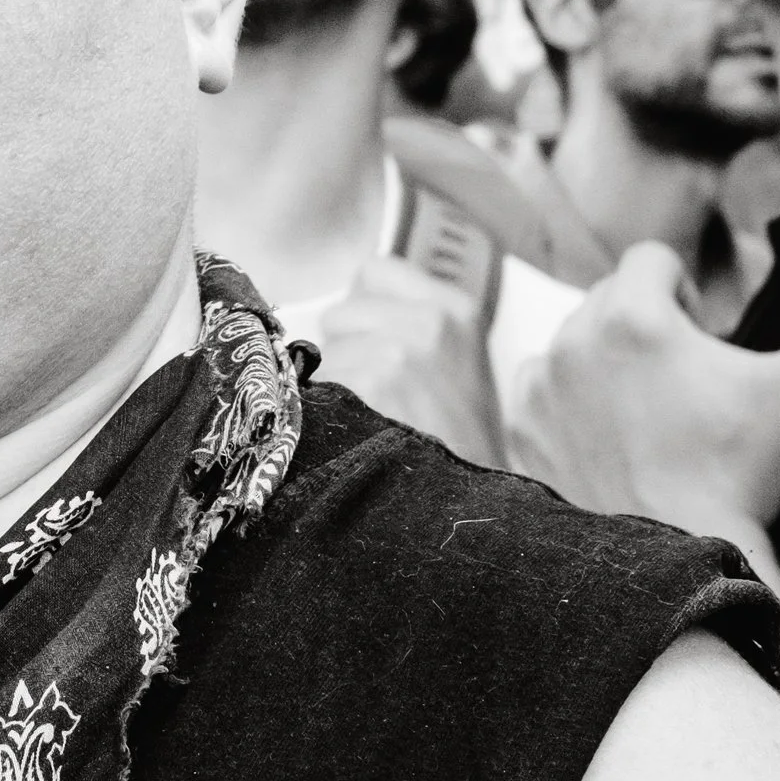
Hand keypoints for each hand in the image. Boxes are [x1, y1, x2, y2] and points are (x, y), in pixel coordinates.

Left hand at [310, 253, 509, 470]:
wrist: (468, 508)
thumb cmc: (460, 444)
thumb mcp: (460, 369)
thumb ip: (414, 326)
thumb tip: (347, 311)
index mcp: (455, 309)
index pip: (373, 273)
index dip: (364, 310)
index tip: (374, 340)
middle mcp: (428, 322)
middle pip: (340, 313)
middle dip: (346, 348)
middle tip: (377, 394)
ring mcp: (396, 353)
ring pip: (322, 352)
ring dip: (332, 384)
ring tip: (371, 418)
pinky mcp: (364, 386)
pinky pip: (312, 386)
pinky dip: (320, 410)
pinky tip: (356, 434)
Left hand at [512, 241, 779, 545]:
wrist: (677, 565)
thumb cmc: (741, 477)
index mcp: (632, 313)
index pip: (651, 259)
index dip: (686, 291)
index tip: (707, 340)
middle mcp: (571, 339)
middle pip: (609, 298)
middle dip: (646, 326)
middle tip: (685, 385)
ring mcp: (538, 386)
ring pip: (572, 342)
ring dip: (603, 362)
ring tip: (648, 416)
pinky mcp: (520, 430)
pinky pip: (539, 390)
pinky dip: (567, 405)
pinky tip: (610, 442)